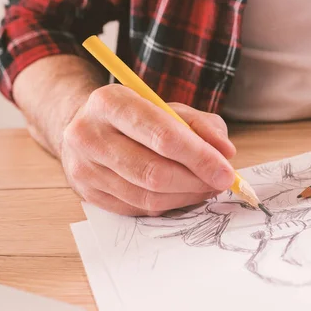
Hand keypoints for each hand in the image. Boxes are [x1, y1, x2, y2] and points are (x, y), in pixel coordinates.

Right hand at [61, 84, 235, 215]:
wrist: (87, 127)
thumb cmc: (136, 116)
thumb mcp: (169, 107)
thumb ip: (202, 126)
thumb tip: (226, 153)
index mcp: (110, 103)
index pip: (163, 136)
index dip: (200, 157)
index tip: (227, 172)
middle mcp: (88, 135)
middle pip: (153, 172)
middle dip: (195, 181)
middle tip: (220, 183)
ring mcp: (83, 168)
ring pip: (146, 196)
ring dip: (185, 196)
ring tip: (205, 188)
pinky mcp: (86, 193)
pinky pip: (137, 208)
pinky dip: (167, 205)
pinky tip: (182, 194)